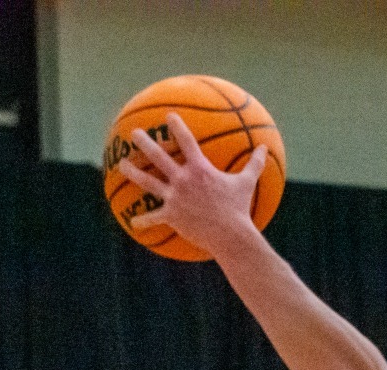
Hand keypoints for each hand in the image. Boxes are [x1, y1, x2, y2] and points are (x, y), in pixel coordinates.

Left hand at [116, 114, 269, 259]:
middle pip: (158, 157)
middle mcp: (182, 180)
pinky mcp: (171, 215)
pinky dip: (144, 221)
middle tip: (134, 133)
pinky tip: (133, 222)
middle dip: (145, 143)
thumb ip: (254, 164)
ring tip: (121, 164)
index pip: (186, 141)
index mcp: (199, 169)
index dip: (177, 126)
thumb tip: (265, 148)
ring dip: (133, 173)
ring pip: (148, 182)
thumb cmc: (238, 208)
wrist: (229, 234)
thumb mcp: (247, 183)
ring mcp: (174, 197)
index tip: (168, 116)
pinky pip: (153, 217)